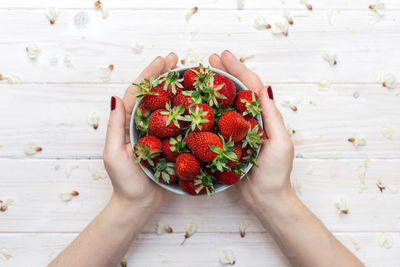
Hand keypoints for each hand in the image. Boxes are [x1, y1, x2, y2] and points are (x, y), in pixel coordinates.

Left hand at [103, 53, 177, 211]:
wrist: (139, 205)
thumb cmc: (124, 182)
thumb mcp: (114, 154)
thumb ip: (115, 127)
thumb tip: (115, 97)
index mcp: (128, 123)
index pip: (139, 93)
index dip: (150, 74)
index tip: (163, 60)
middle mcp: (142, 125)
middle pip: (154, 94)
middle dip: (163, 75)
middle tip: (177, 59)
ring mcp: (156, 133)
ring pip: (166, 105)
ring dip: (175, 88)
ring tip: (186, 74)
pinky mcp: (169, 144)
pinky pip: (177, 123)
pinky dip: (184, 110)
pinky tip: (194, 102)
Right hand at [209, 51, 294, 214]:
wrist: (265, 199)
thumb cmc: (276, 173)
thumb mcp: (279, 144)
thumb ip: (271, 117)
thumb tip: (263, 88)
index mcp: (264, 117)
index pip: (251, 86)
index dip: (237, 69)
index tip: (223, 56)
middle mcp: (250, 120)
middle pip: (236, 91)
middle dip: (224, 73)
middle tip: (208, 60)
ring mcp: (237, 132)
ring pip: (225, 104)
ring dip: (214, 89)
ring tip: (200, 76)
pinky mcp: (226, 144)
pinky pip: (216, 123)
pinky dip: (208, 111)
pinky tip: (197, 106)